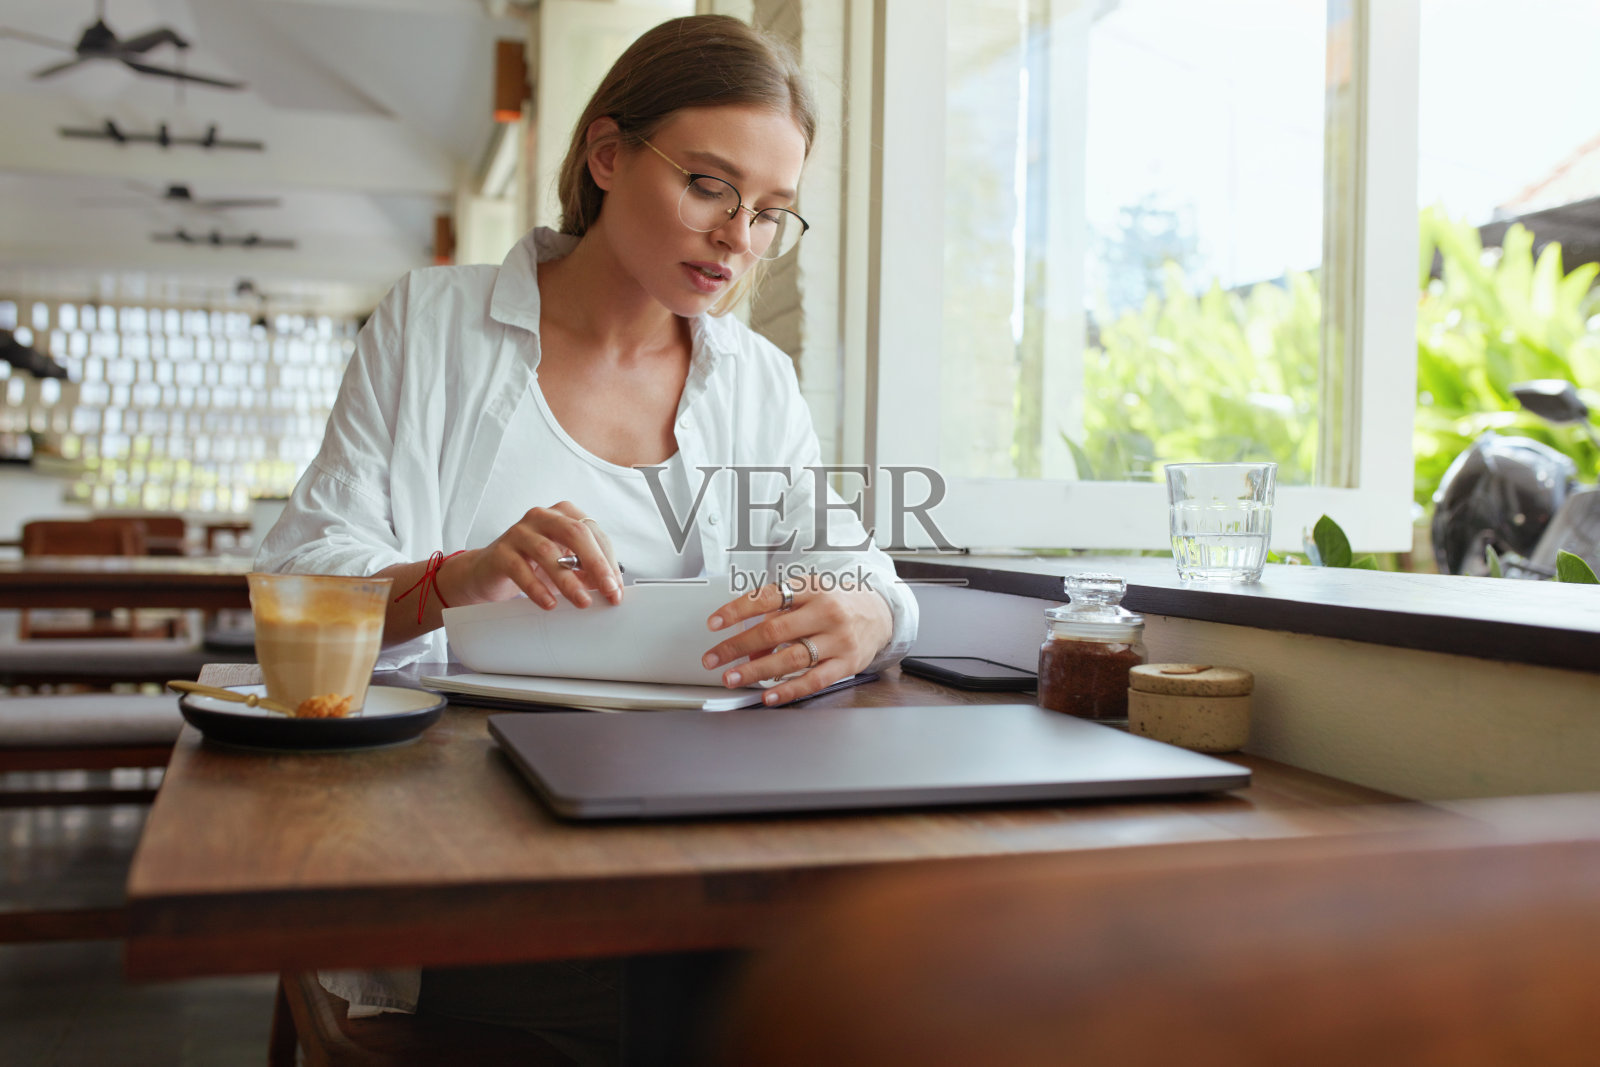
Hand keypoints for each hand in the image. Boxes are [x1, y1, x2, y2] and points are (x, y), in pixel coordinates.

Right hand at [450, 502, 622, 609]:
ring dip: (569, 580)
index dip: (608, 561)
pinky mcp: (501, 551)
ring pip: (548, 552)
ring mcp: (519, 532)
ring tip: (582, 601)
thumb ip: (587, 571)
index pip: (594, 534)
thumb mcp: (564, 565)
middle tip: (608, 590)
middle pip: (576, 533)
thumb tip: (611, 587)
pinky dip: (537, 588)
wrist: (488, 571)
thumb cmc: (531, 564)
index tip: (616, 587)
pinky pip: (521, 569)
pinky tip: (549, 603)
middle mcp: (542, 517)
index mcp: (564, 515)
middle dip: (596, 564)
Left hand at [701, 575, 892, 705]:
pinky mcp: (847, 663)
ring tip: (732, 678)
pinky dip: (788, 690)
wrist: (881, 612)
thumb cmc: (837, 602)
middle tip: (713, 659)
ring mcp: (838, 639)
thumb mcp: (808, 596)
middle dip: (737, 646)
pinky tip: (768, 695)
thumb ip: (777, 618)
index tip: (714, 623)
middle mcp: (825, 612)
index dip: (737, 610)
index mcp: (811, 588)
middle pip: (774, 631)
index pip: (767, 597)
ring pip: (790, 658)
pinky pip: (813, 680)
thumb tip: (748, 649)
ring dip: (756, 670)